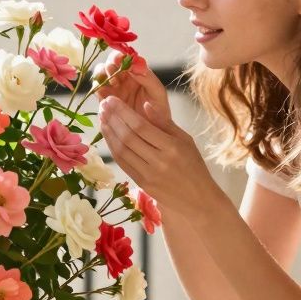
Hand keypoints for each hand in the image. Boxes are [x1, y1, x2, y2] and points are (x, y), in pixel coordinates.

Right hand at [94, 53, 171, 130]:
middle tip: (115, 76)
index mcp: (136, 72)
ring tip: (112, 85)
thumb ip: (147, 77)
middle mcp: (122, 79)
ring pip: (99, 76)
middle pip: (108, 64)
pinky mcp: (105, 102)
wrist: (153, 134)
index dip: (120, 56)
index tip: (120, 61)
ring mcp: (112, 90)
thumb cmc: (159, 112)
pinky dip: (98, 90)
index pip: (124, 57)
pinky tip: (105, 95)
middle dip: (109, 66)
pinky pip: (96, 92)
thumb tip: (133, 64)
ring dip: (102, 77)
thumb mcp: (157, 92)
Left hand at [97, 95, 225, 219]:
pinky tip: (108, 136)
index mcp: (171, 147)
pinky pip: (122, 163)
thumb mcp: (185, 139)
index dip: (123, 112)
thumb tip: (145, 104)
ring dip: (109, 133)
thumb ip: (164, 122)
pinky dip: (112, 148)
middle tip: (103, 105)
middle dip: (112, 119)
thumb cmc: (193, 165)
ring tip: (102, 118)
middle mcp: (159, 161)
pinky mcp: (142, 184)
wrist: (198, 199)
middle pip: (128, 137)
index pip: (141, 126)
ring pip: (121, 150)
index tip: (112, 100)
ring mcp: (148, 174)